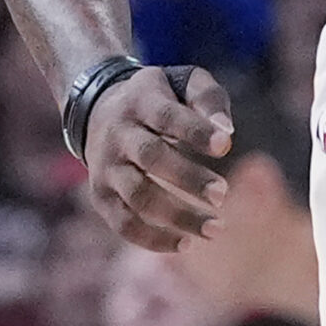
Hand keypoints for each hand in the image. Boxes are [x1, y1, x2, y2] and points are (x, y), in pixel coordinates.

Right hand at [83, 63, 233, 251]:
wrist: (99, 109)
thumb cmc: (159, 98)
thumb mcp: (183, 82)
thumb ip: (208, 99)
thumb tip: (227, 132)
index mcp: (140, 100)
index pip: (167, 117)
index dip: (195, 131)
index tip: (225, 146)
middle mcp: (118, 134)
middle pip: (150, 157)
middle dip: (188, 178)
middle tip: (222, 193)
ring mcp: (105, 166)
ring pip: (137, 196)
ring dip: (177, 216)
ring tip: (216, 227)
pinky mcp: (100, 195)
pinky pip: (123, 223)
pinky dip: (153, 238)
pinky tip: (186, 243)